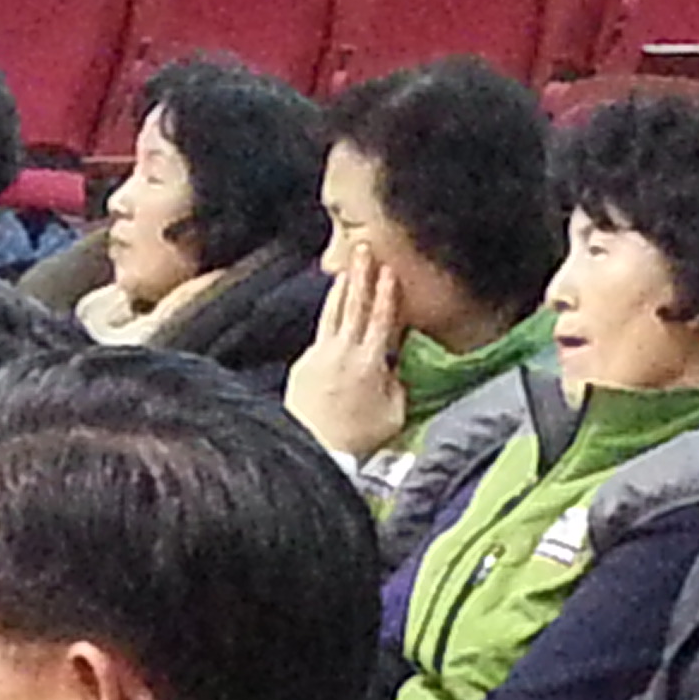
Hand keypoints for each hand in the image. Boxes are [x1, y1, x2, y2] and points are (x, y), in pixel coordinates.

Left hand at [283, 244, 406, 459]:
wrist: (316, 451)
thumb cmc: (360, 439)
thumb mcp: (393, 413)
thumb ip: (396, 384)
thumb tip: (392, 368)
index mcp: (370, 362)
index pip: (381, 319)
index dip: (386, 293)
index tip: (389, 270)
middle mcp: (343, 353)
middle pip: (354, 306)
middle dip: (361, 275)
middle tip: (363, 248)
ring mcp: (319, 357)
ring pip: (331, 315)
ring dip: (340, 290)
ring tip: (345, 270)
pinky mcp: (302, 365)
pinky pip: (318, 336)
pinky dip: (327, 320)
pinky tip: (331, 310)